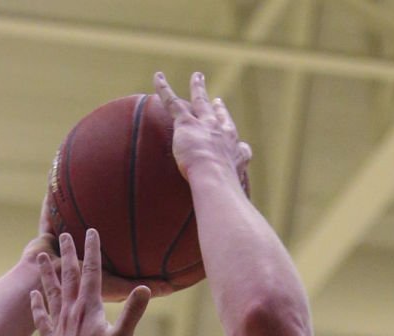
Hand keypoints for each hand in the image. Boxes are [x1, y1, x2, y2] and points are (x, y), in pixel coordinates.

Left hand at [31, 230, 148, 335]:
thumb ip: (132, 313)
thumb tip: (145, 288)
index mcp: (88, 308)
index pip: (91, 273)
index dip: (92, 251)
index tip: (90, 231)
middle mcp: (71, 312)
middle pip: (68, 277)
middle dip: (68, 254)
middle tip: (64, 235)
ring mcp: (59, 325)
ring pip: (51, 293)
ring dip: (46, 274)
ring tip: (39, 258)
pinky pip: (42, 318)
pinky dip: (37, 305)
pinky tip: (33, 296)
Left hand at [155, 69, 251, 187]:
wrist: (215, 176)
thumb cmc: (224, 189)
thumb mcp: (235, 188)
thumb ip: (234, 189)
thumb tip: (236, 200)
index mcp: (233, 147)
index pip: (231, 134)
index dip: (227, 126)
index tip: (226, 120)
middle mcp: (221, 131)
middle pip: (219, 115)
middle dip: (218, 106)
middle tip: (216, 99)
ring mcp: (204, 124)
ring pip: (199, 101)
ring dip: (198, 88)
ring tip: (197, 76)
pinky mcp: (186, 123)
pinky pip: (173, 102)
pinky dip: (164, 88)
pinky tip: (157, 77)